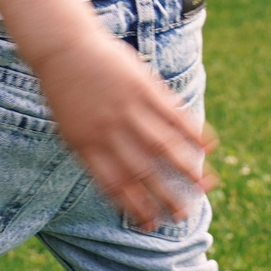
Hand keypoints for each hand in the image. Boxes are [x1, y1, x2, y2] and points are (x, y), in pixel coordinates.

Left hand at [30, 29, 216, 230]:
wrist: (62, 46)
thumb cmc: (66, 90)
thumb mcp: (69, 127)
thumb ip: (93, 154)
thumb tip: (116, 183)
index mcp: (84, 146)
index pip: (114, 185)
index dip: (134, 207)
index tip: (151, 225)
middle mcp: (107, 132)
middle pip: (141, 172)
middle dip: (165, 197)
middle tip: (184, 216)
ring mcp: (126, 110)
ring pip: (162, 147)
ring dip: (186, 168)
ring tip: (205, 185)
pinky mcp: (142, 89)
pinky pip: (172, 115)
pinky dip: (192, 132)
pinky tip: (208, 146)